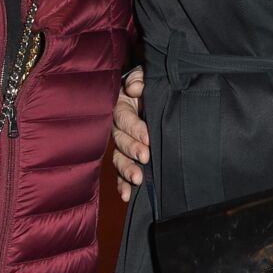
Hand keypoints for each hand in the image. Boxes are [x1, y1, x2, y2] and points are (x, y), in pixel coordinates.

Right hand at [112, 67, 149, 202]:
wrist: (154, 94)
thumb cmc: (148, 85)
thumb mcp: (146, 77)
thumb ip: (141, 79)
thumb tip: (135, 87)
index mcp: (121, 106)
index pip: (125, 118)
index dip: (135, 128)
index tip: (149, 137)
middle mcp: (118, 127)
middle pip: (120, 140)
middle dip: (132, 150)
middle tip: (145, 157)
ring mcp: (121, 143)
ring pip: (119, 158)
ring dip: (126, 170)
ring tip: (138, 179)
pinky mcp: (127, 156)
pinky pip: (120, 172)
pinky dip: (123, 184)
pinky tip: (127, 195)